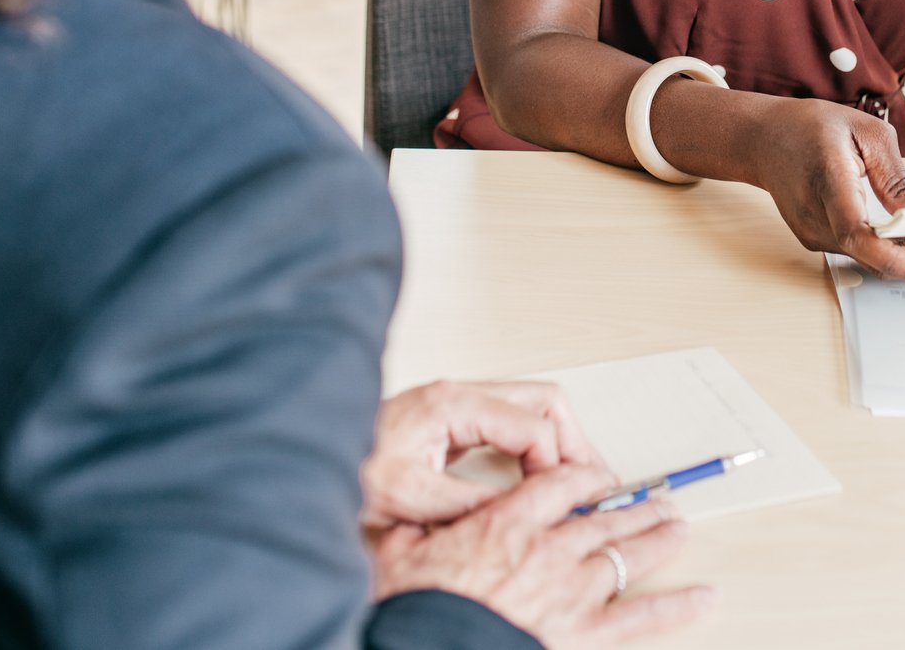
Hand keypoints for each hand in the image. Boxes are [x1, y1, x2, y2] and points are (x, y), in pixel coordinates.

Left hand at [363, 380, 601, 530]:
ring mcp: (460, 403)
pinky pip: (513, 419)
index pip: (532, 423)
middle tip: (592, 481)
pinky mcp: (455, 418)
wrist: (312, 452)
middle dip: (575, 441)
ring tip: (578, 477)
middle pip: (544, 401)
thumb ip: (467, 502)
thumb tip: (518, 509)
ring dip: (560, 440)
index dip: (556, 462)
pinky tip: (543, 470)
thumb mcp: (409, 495)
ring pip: (533, 406)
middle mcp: (460, 394)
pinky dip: (538, 442)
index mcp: (453, 404)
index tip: (563, 496)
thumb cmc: (350, 465)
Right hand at [373, 463, 715, 648]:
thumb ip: (411, 534)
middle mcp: (550, 549)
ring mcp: (574, 591)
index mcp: (508, 523)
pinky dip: (679, 606)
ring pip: (628, 555)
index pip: (558, 484)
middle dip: (634, 506)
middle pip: (603, 516)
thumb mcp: (400, 556)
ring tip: (680, 527)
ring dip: (658, 539)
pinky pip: (643, 616)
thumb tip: (401, 521)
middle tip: (659, 498)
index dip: (584, 478)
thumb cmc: (416, 610)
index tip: (597, 478)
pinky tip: (706, 597)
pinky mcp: (587, 633)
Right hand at [749, 99, 904, 284]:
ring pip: (870, 256)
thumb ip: (893, 177)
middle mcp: (814, 215)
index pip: (856, 233)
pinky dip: (894, 250)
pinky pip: (860, 250)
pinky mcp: (816, 238)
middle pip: (872, 252)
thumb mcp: (864, 131)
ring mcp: (812, 232)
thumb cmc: (810, 127)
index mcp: (827, 179)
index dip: (892, 257)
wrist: (763, 139)